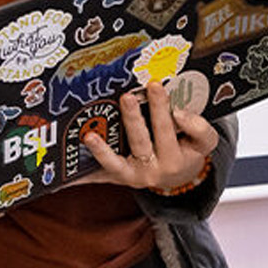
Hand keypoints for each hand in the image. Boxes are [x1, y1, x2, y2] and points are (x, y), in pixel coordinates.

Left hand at [81, 80, 218, 191]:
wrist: (178, 178)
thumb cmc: (187, 151)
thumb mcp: (203, 143)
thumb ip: (199, 128)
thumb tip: (180, 114)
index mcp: (175, 159)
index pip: (168, 131)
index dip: (164, 111)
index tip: (156, 87)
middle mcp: (153, 171)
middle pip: (141, 143)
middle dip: (134, 119)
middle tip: (127, 97)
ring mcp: (132, 176)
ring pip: (116, 164)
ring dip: (102, 150)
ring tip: (90, 136)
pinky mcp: (117, 179)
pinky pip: (98, 177)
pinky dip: (80, 178)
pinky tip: (63, 175)